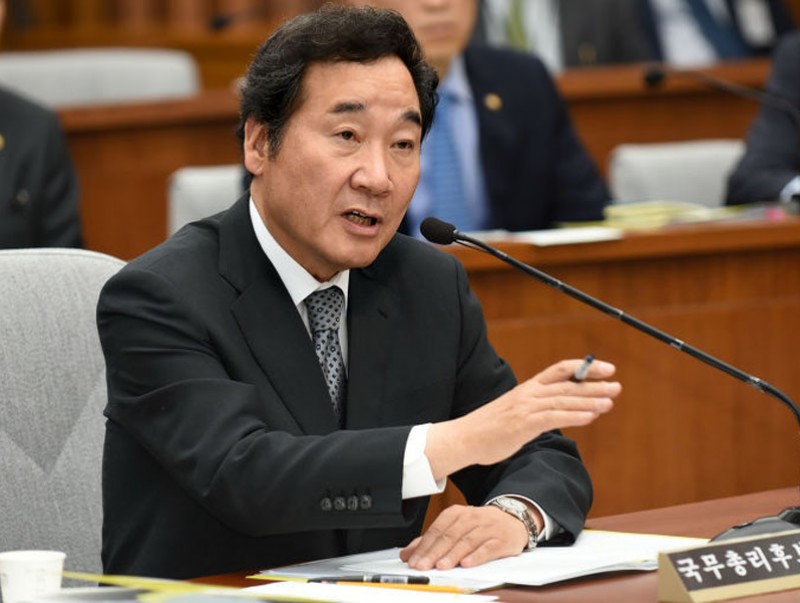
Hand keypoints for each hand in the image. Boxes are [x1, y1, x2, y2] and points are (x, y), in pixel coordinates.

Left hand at [400, 504, 529, 569]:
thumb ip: (432, 540)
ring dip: (453, 555)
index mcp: (456, 514)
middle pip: (450, 536)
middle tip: (423, 565)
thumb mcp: (455, 528)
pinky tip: (467, 563)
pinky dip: (477, 556)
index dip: (424, 546)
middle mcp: (471, 518)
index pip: (437, 529)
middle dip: (434, 552)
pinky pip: (488, 548)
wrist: (512, 520)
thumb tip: (407, 554)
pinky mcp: (501, 539)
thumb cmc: (480, 527)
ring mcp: (487, 528)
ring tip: (441, 566)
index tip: (413, 560)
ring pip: (467, 541)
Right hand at [425, 358, 620, 479]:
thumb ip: (538, 408)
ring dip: (590, 400)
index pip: (560, 370)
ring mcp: (526, 408)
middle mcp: (529, 393)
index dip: (584, 367)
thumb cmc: (490, 428)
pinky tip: (591, 416)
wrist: (464, 438)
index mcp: (528, 388)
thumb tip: (564, 410)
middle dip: (594, 384)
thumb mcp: (516, 411)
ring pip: (564, 399)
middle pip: (567, 384)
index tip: (606, 368)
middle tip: (616, 385)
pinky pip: (554, 416)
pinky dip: (574, 415)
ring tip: (610, 400)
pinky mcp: (523, 424)